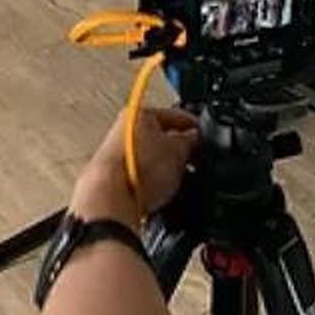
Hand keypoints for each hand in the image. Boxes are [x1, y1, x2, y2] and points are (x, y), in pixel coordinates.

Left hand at [71, 107, 198, 225]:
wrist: (110, 201)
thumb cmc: (137, 171)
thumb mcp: (179, 151)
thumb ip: (191, 140)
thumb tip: (194, 138)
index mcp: (138, 113)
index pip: (174, 115)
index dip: (193, 128)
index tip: (204, 139)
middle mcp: (123, 129)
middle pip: (160, 136)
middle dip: (178, 150)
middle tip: (192, 162)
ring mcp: (115, 154)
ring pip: (149, 158)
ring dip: (163, 168)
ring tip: (174, 181)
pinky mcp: (112, 177)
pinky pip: (139, 176)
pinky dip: (150, 182)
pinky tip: (157, 193)